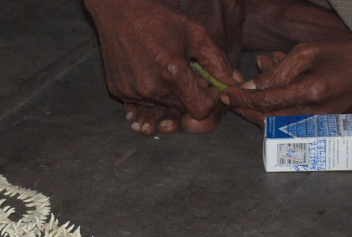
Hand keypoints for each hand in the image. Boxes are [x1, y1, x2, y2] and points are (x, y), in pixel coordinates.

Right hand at [84, 0, 242, 133]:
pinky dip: (149, 90)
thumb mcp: (195, 33)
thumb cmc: (159, 18)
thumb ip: (217, 61)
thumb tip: (233, 82)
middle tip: (187, 72)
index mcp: (173, 73)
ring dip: (168, 93)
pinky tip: (147, 69)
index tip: (208, 87)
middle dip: (189, 95)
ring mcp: (132, 92)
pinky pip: (141, 101)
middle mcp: (151, 88)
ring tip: (165, 68)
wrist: (120, 10)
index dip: (209, 101)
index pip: (200, 110)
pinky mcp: (119, 91)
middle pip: (181, 109)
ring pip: (160, 106)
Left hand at [222, 33, 351, 126]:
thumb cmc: (346, 57)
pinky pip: (285, 125)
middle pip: (263, 121)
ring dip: (255, 110)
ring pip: (272, 126)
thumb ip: (276, 71)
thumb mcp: (307, 53)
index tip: (226, 94)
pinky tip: (270, 93)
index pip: (264, 102)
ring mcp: (316, 127)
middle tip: (231, 96)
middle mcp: (312, 116)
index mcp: (310, 92)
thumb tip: (249, 88)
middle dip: (243, 109)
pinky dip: (272, 112)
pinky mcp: (317, 131)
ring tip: (250, 89)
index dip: (241, 99)